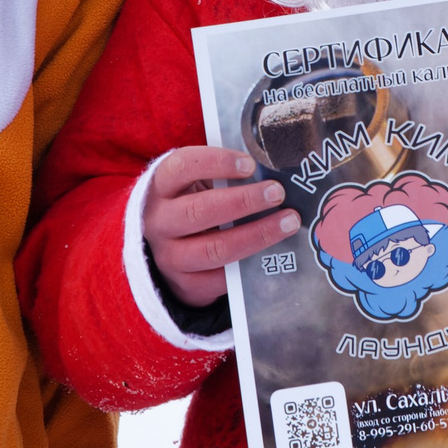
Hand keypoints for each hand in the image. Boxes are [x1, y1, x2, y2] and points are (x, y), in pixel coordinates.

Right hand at [142, 146, 299, 306]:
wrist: (169, 253)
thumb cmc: (194, 206)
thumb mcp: (198, 186)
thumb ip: (225, 177)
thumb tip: (271, 170)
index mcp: (161, 187)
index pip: (182, 167)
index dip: (216, 162)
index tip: (250, 164)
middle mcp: (159, 221)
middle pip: (199, 210)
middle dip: (243, 201)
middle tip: (277, 193)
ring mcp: (169, 256)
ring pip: (214, 248)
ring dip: (257, 234)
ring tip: (288, 222)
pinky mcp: (185, 285)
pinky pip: (222, 278)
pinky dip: (251, 264)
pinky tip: (275, 252)